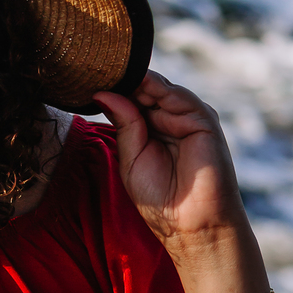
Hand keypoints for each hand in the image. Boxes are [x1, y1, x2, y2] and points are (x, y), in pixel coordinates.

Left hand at [94, 72, 248, 249]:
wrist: (189, 223)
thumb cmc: (160, 199)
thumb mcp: (130, 158)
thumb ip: (123, 124)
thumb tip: (102, 92)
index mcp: (151, 130)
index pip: (132, 100)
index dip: (114, 89)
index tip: (89, 77)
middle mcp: (170, 120)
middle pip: (145, 90)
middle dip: (123, 80)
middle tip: (97, 69)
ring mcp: (187, 118)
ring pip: (160, 88)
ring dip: (137, 81)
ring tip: (112, 74)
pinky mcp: (203, 120)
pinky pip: (179, 96)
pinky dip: (158, 87)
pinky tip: (137, 83)